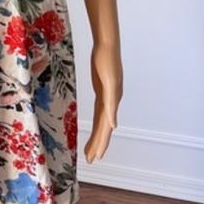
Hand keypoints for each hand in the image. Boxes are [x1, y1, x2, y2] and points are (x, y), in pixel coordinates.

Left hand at [84, 39, 122, 162]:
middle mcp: (111, 101)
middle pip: (103, 128)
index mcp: (112, 102)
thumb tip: (113, 126)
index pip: (105, 129)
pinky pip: (100, 110)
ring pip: (102, 120)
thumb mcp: (108, 83)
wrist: (106, 45)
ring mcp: (107, 95)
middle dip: (98, 144)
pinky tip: (100, 125)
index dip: (101, 143)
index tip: (95, 158)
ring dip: (98, 134)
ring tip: (91, 147)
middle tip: (90, 159)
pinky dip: (99, 120)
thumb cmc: (106, 61)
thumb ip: (111, 105)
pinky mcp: (102, 89)